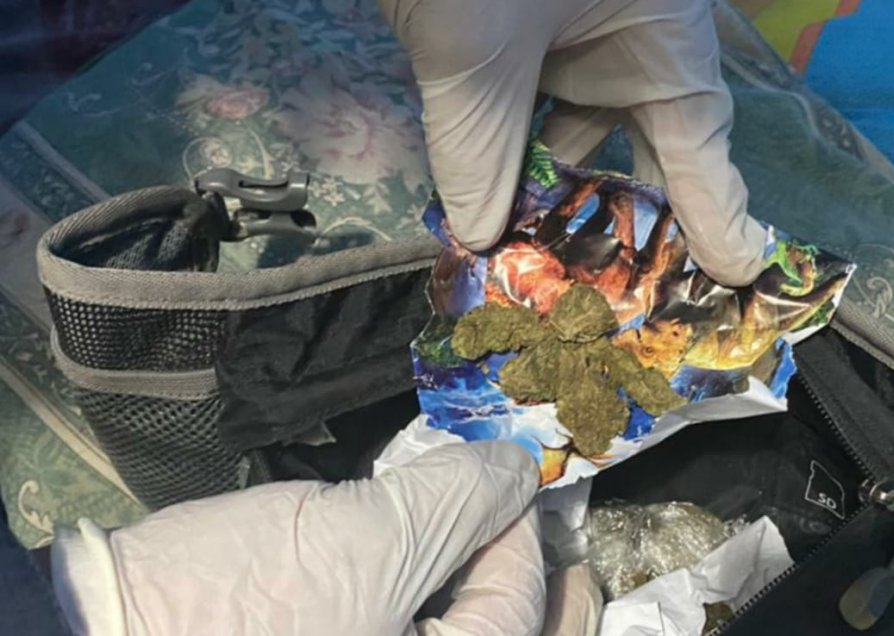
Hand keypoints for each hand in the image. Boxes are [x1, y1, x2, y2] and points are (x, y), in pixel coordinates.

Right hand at [49, 442, 596, 635]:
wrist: (104, 631)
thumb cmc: (243, 602)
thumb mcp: (366, 542)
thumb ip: (457, 501)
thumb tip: (520, 467)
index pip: (518, 608)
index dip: (522, 530)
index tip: (505, 472)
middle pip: (501, 623)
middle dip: (520, 558)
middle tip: (520, 500)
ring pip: (452, 615)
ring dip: (469, 556)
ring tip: (467, 499)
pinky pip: (399, 612)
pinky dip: (418, 565)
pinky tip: (408, 519)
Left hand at [379, 0, 766, 286]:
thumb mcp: (476, 57)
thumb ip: (478, 151)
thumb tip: (479, 235)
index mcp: (662, 39)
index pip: (702, 151)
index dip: (719, 219)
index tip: (739, 277)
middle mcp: (630, 40)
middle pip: (641, 149)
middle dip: (619, 216)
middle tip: (609, 292)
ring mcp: (577, 32)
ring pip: (578, 127)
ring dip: (554, 186)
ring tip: (536, 257)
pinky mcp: (524, 28)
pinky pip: (532, 101)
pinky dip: (514, 144)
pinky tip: (491, 193)